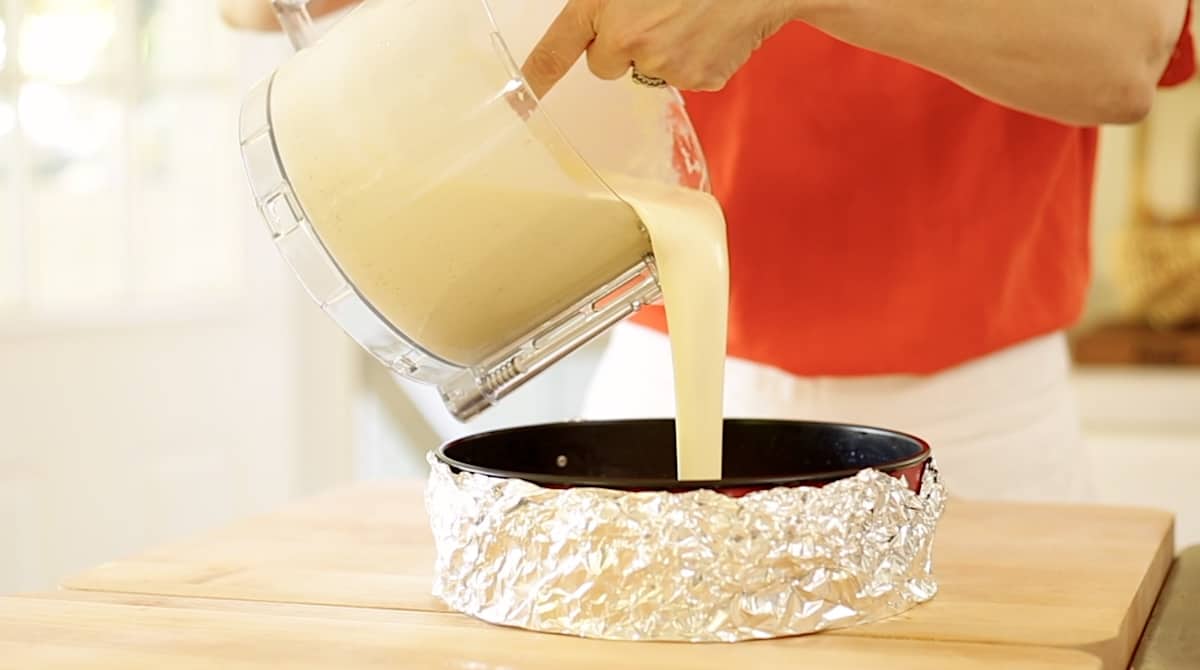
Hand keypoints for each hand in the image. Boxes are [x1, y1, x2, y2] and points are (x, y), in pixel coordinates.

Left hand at [523, 0, 797, 96]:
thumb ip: (606, 1)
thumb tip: (598, 21)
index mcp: (606, 5)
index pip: (556, 49)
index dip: (535, 75)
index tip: (517, 98)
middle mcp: (630, 40)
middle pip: (604, 65)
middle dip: (621, 45)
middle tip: (655, 12)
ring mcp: (667, 63)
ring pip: (647, 69)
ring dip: (661, 48)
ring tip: (691, 14)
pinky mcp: (700, 79)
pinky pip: (685, 76)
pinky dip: (696, 57)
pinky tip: (712, 28)